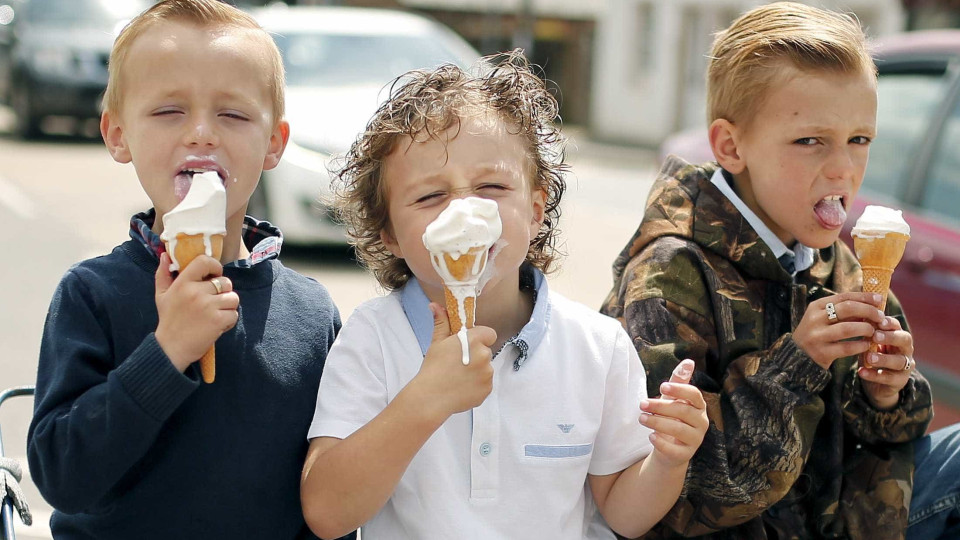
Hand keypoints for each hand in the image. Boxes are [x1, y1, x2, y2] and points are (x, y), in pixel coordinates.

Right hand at [155, 252, 239, 371]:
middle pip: (225, 282)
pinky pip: (234, 314)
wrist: (171, 348)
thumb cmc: (168, 320)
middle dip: (223, 291)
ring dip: (228, 306)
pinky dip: (229, 320)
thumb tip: (166, 254)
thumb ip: (163, 273)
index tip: (214, 275)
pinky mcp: (218, 321)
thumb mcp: (162, 295)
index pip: (204, 261)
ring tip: (215, 313)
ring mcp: (208, 306)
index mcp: (183, 283)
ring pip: (233, 297)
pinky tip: (217, 325)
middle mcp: (196, 292)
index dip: (215, 266)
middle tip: (213, 302)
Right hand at [406, 303, 495, 421]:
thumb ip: (442, 323)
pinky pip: (485, 383)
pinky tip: (462, 387)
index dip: (480, 338)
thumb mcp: (437, 342)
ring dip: (477, 371)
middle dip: (476, 355)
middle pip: (486, 351)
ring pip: (486, 368)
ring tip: (458, 377)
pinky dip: (477, 385)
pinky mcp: (488, 389)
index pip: (489, 334)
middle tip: (459, 363)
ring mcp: (488, 374)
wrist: (431, 397)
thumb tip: (435, 306)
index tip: (469, 345)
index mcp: (474, 340)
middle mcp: (484, 355)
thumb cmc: (433, 368)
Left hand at [639, 359, 707, 467]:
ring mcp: (695, 440)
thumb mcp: (672, 399)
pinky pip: (675, 449)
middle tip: (642, 403)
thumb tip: (689, 361)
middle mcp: (701, 422)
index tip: (661, 386)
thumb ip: (678, 381)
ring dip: (657, 422)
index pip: (694, 395)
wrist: (669, 449)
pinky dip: (662, 443)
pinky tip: (651, 436)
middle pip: (683, 411)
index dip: (679, 389)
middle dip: (660, 406)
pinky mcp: (686, 455)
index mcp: (699, 406)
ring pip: (678, 429)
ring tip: (641, 418)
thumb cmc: (671, 418)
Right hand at [793, 292, 885, 369]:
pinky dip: (860, 345)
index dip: (864, 297)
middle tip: (881, 317)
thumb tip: (871, 304)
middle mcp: (815, 319)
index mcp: (816, 306)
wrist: (797, 356)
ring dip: (866, 328)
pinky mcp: (822, 353)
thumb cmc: (817, 333)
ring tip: (874, 331)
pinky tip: (867, 345)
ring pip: (848, 328)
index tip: (879, 299)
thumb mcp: (823, 318)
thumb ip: (842, 311)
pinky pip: (847, 348)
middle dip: (868, 311)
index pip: (844, 297)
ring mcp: (817, 336)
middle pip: (848, 309)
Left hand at [858, 316, 913, 409]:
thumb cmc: (873, 355)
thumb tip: (856, 314)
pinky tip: (862, 372)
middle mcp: (905, 350)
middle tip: (876, 336)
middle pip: (905, 340)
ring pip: (899, 361)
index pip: (897, 326)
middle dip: (891, 337)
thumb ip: (867, 332)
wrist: (877, 384)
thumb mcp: (869, 343)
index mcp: (897, 336)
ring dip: (884, 359)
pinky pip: (889, 378)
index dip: (889, 323)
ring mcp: (905, 367)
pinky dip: (874, 375)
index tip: (878, 321)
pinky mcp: (899, 381)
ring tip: (869, 357)